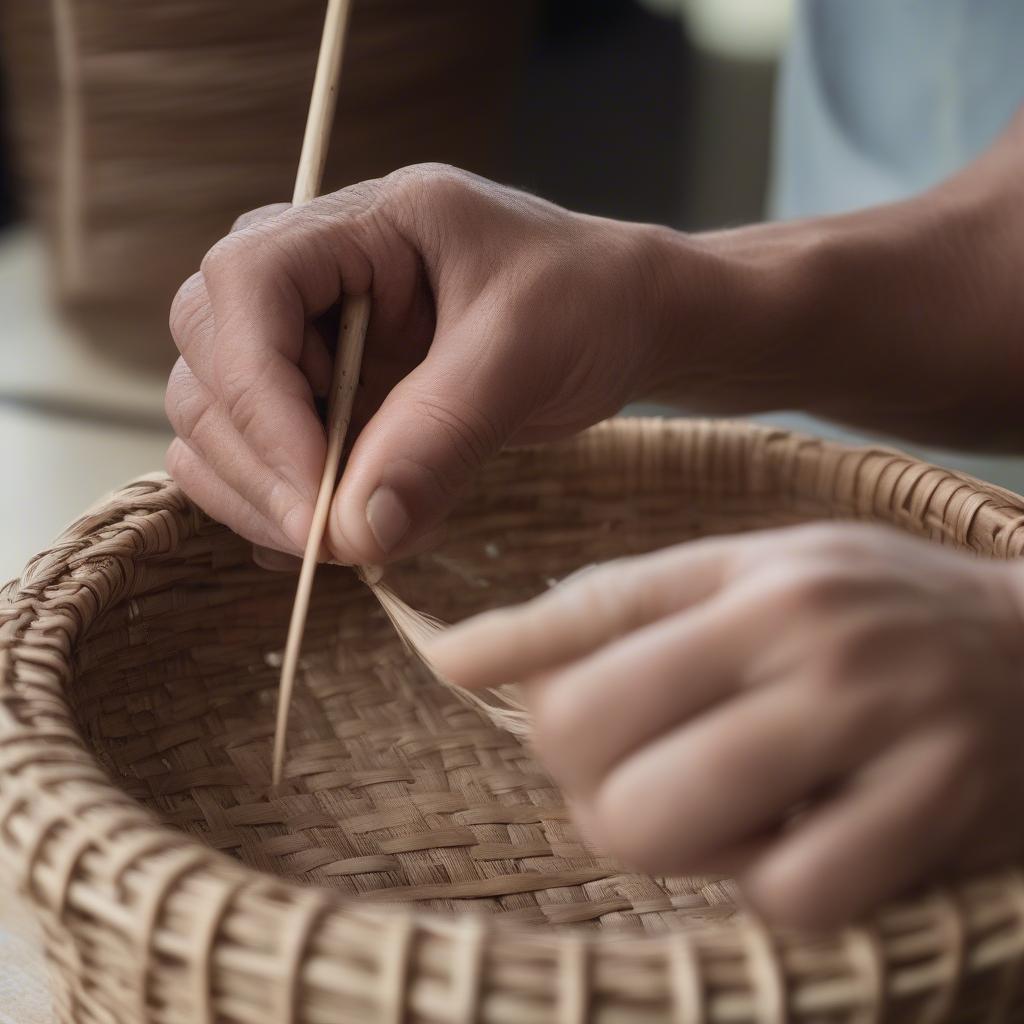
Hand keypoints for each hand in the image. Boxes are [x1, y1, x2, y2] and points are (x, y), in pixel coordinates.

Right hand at [164, 164, 695, 563]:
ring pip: (217, 424)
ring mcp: (309, 345)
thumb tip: (356, 532)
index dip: (259, 395)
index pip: (246, 285)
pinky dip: (282, 511)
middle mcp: (312, 278)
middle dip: (259, 464)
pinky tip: (348, 539)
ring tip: (363, 541)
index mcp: (359, 224)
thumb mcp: (524, 353)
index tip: (314, 493)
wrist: (621, 321)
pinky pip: (259, 461)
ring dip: (264, 500)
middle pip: (211, 366)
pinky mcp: (323, 403)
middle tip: (337, 541)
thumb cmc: (587, 301)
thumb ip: (440, 435)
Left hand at [426, 523, 1023, 927]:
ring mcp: (869, 719)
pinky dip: (769, 887)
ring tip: (715, 808)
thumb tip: (469, 652)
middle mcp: (798, 633)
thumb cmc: (875, 612)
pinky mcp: (934, 812)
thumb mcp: (756, 574)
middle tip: (630, 767)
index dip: (503, 649)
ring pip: (660, 818)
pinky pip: (786, 895)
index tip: (450, 663)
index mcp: (749, 573)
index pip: (585, 609)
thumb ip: (627, 607)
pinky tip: (801, 841)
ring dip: (660, 837)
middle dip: (579, 771)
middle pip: (587, 728)